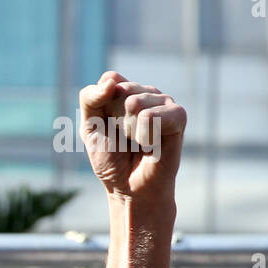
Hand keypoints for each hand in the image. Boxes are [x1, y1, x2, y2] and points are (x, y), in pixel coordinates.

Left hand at [79, 70, 185, 205]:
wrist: (129, 188)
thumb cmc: (110, 158)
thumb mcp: (89, 127)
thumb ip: (90, 99)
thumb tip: (112, 82)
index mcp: (125, 91)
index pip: (109, 79)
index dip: (101, 105)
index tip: (106, 126)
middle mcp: (146, 92)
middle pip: (121, 90)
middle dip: (114, 120)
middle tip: (124, 138)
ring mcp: (164, 102)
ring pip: (134, 102)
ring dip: (128, 130)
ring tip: (137, 143)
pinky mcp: (178, 116)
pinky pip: (150, 116)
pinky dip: (143, 135)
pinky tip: (150, 145)